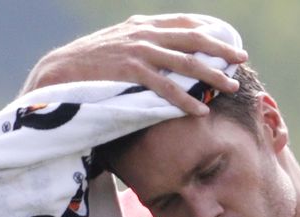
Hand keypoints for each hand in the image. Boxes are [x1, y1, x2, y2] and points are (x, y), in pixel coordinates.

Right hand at [23, 14, 246, 114]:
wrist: (57, 71)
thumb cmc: (88, 66)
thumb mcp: (117, 47)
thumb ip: (140, 48)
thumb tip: (158, 60)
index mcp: (142, 26)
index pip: (183, 23)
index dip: (209, 30)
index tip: (229, 40)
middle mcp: (144, 34)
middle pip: (193, 39)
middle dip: (221, 48)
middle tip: (242, 59)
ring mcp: (138, 53)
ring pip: (185, 62)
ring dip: (212, 76)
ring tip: (230, 87)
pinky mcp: (131, 74)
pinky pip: (166, 88)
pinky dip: (185, 99)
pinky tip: (201, 109)